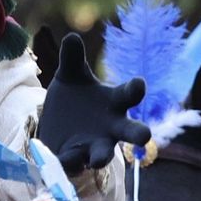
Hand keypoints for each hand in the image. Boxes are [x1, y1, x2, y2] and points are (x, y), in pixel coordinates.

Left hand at [37, 34, 151, 172]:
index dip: (135, 89)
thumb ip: (72, 59)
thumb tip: (72, 37)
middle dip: (138, 134)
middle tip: (145, 136)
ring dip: (100, 157)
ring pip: (103, 155)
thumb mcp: (70, 75)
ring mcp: (95, 146)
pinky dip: (70, 162)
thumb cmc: (74, 96)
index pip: (129, 94)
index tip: (139, 83)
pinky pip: (74, 162)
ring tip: (96, 160)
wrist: (55, 124)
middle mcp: (111, 127)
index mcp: (114, 102)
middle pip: (130, 130)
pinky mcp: (75, 158)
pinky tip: (66, 161)